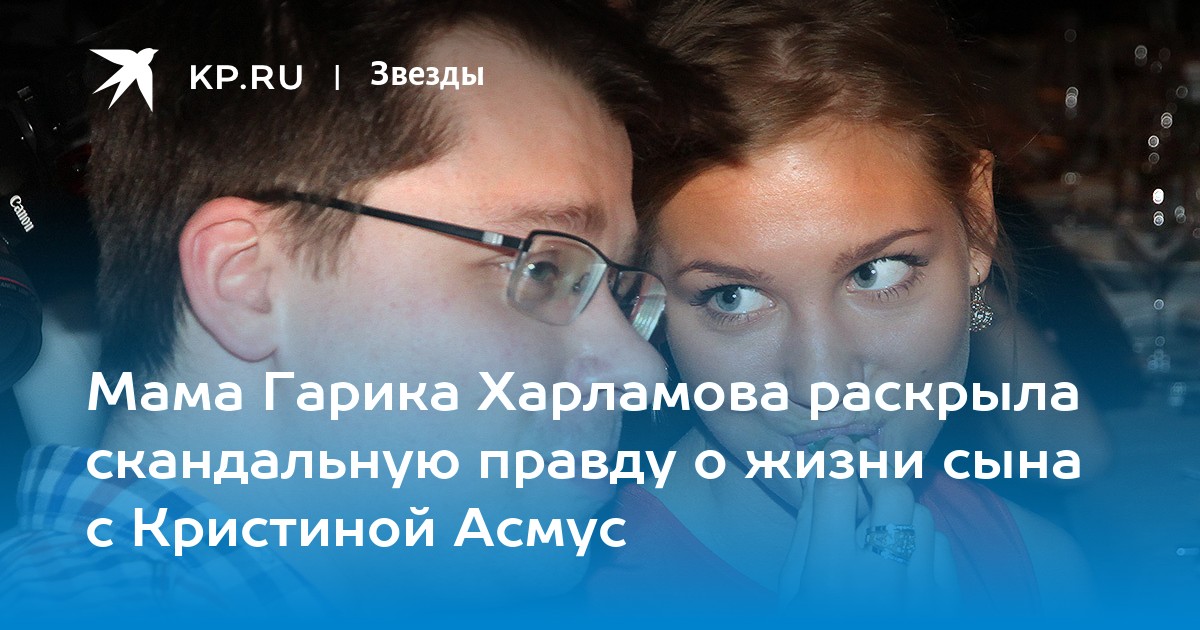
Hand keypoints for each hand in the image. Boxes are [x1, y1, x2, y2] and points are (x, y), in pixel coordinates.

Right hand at [778, 436, 958, 613]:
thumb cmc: (815, 627)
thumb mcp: (794, 589)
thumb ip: (808, 533)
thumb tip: (816, 476)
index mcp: (831, 575)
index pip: (838, 485)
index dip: (835, 458)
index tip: (834, 450)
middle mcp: (881, 580)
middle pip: (892, 491)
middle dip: (874, 474)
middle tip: (860, 468)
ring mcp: (922, 594)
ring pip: (922, 515)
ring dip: (898, 512)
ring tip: (877, 526)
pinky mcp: (948, 605)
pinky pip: (942, 549)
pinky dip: (921, 545)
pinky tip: (900, 558)